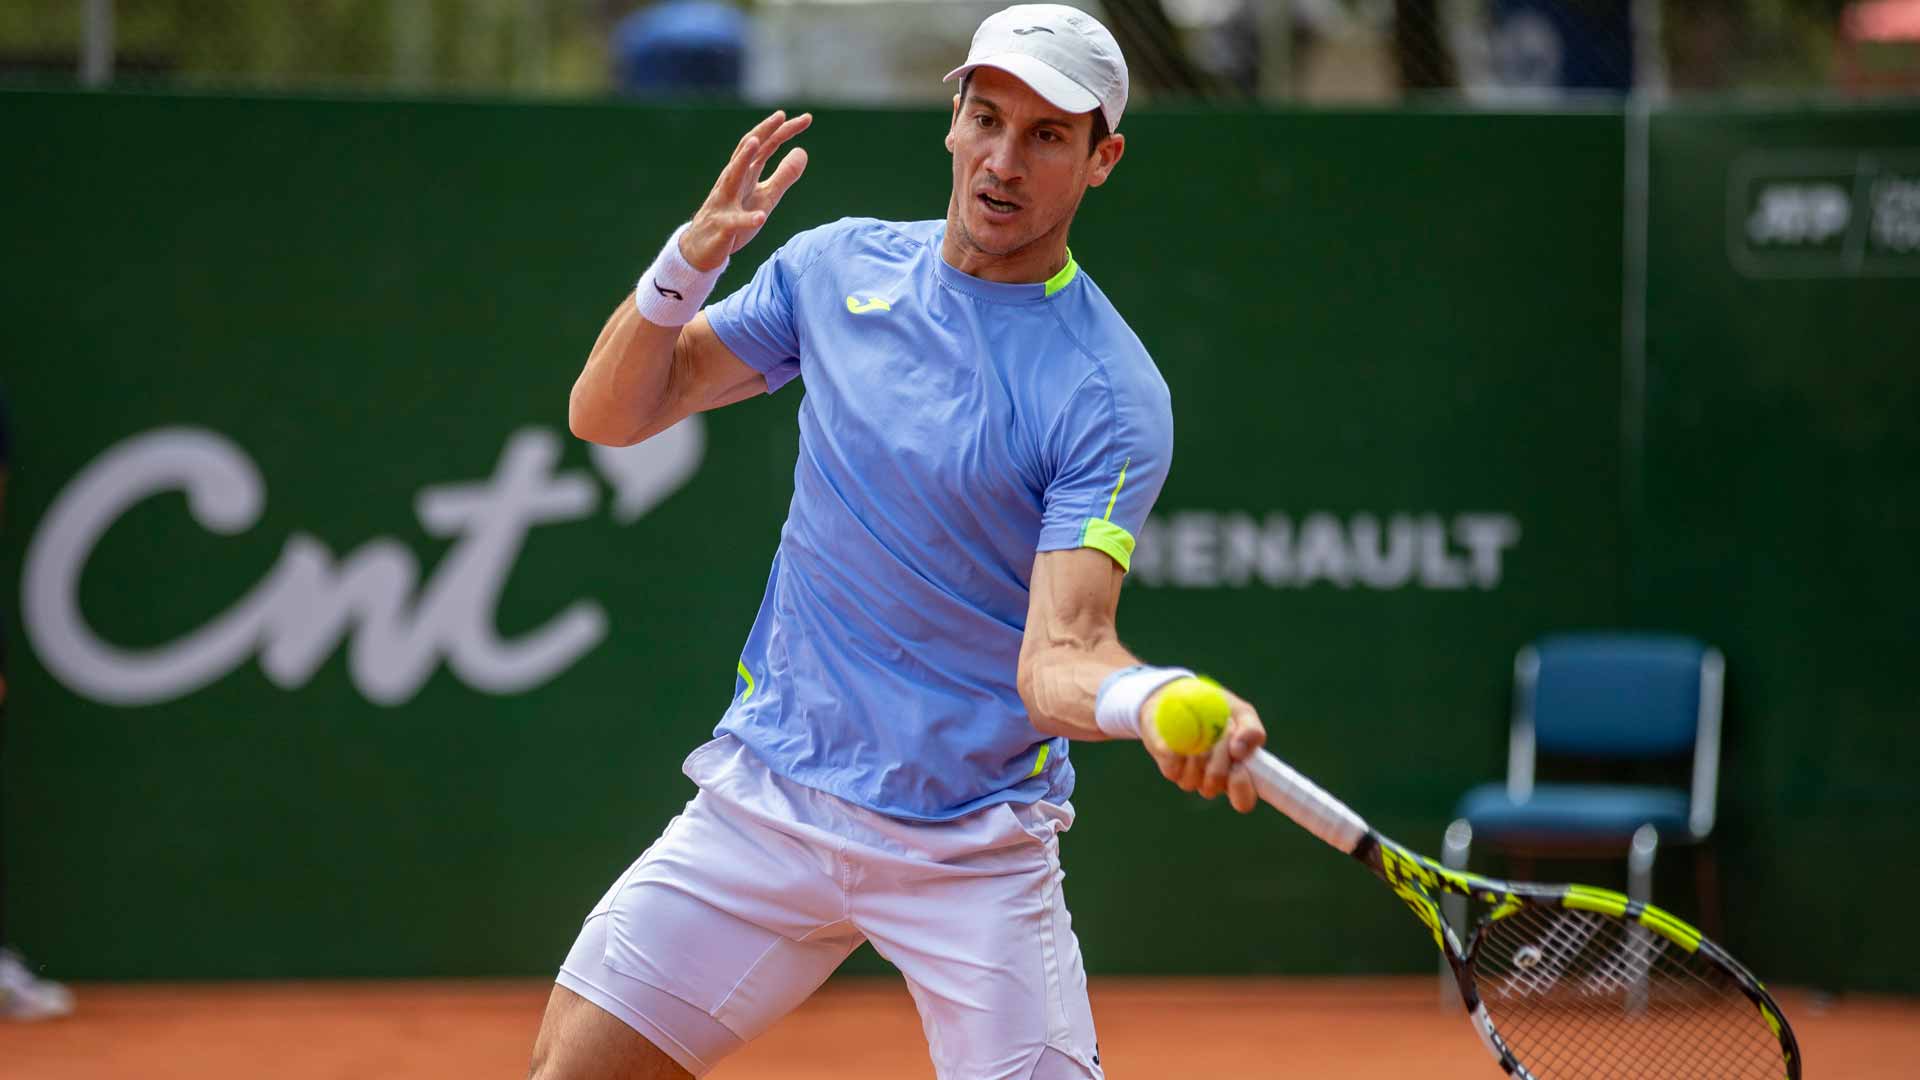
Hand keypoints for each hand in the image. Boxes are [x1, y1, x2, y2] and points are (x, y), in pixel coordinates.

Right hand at [681, 110, 812, 270]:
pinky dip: (747, 219)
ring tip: (756, 142)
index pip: (765, 147)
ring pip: (732, 176)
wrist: (701, 248)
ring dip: (743, 159)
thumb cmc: (734, 219)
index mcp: (746, 173)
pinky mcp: (722, 226)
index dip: (784, 132)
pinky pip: (734, 222)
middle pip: (747, 151)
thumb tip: (802, 151)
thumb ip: (784, 176)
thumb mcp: (766, 196)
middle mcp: (732, 181)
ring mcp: (724, 202)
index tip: (806, 118)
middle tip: (781, 115)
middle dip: (763, 132)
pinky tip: (760, 217)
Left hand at [1141, 682, 1267, 812]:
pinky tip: (1180, 734)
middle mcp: (1216, 781)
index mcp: (1240, 772)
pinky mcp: (1171, 770)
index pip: (1243, 799)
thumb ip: (1251, 730)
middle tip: (1222, 728)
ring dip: (1197, 748)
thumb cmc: (1218, 707)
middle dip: (1219, 753)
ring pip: (1194, 777)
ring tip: (1200, 726)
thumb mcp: (1241, 713)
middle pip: (1217, 782)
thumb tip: (1239, 751)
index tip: (1238, 766)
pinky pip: (1173, 768)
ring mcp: (1193, 778)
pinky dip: (1176, 748)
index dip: (1241, 787)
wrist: (1179, 696)